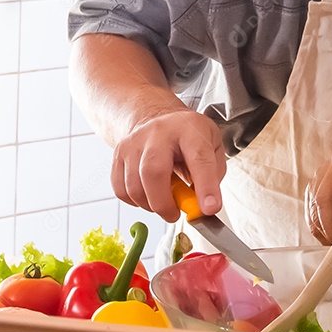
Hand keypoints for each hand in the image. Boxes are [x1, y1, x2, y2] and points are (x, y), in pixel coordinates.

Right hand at [111, 109, 226, 222]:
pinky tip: (148, 195)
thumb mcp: (213, 148)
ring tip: (164, 202)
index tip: (210, 209)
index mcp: (189, 130)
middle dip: (164, 203)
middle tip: (175, 214)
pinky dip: (135, 201)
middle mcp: (159, 132)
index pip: (199, 159)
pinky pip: (121, 190)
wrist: (156, 117)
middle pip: (154, 172)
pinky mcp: (118, 154)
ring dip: (151, 205)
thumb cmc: (187, 136)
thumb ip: (212, 177)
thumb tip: (203, 207)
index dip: (205, 187)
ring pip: (134, 186)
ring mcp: (134, 143)